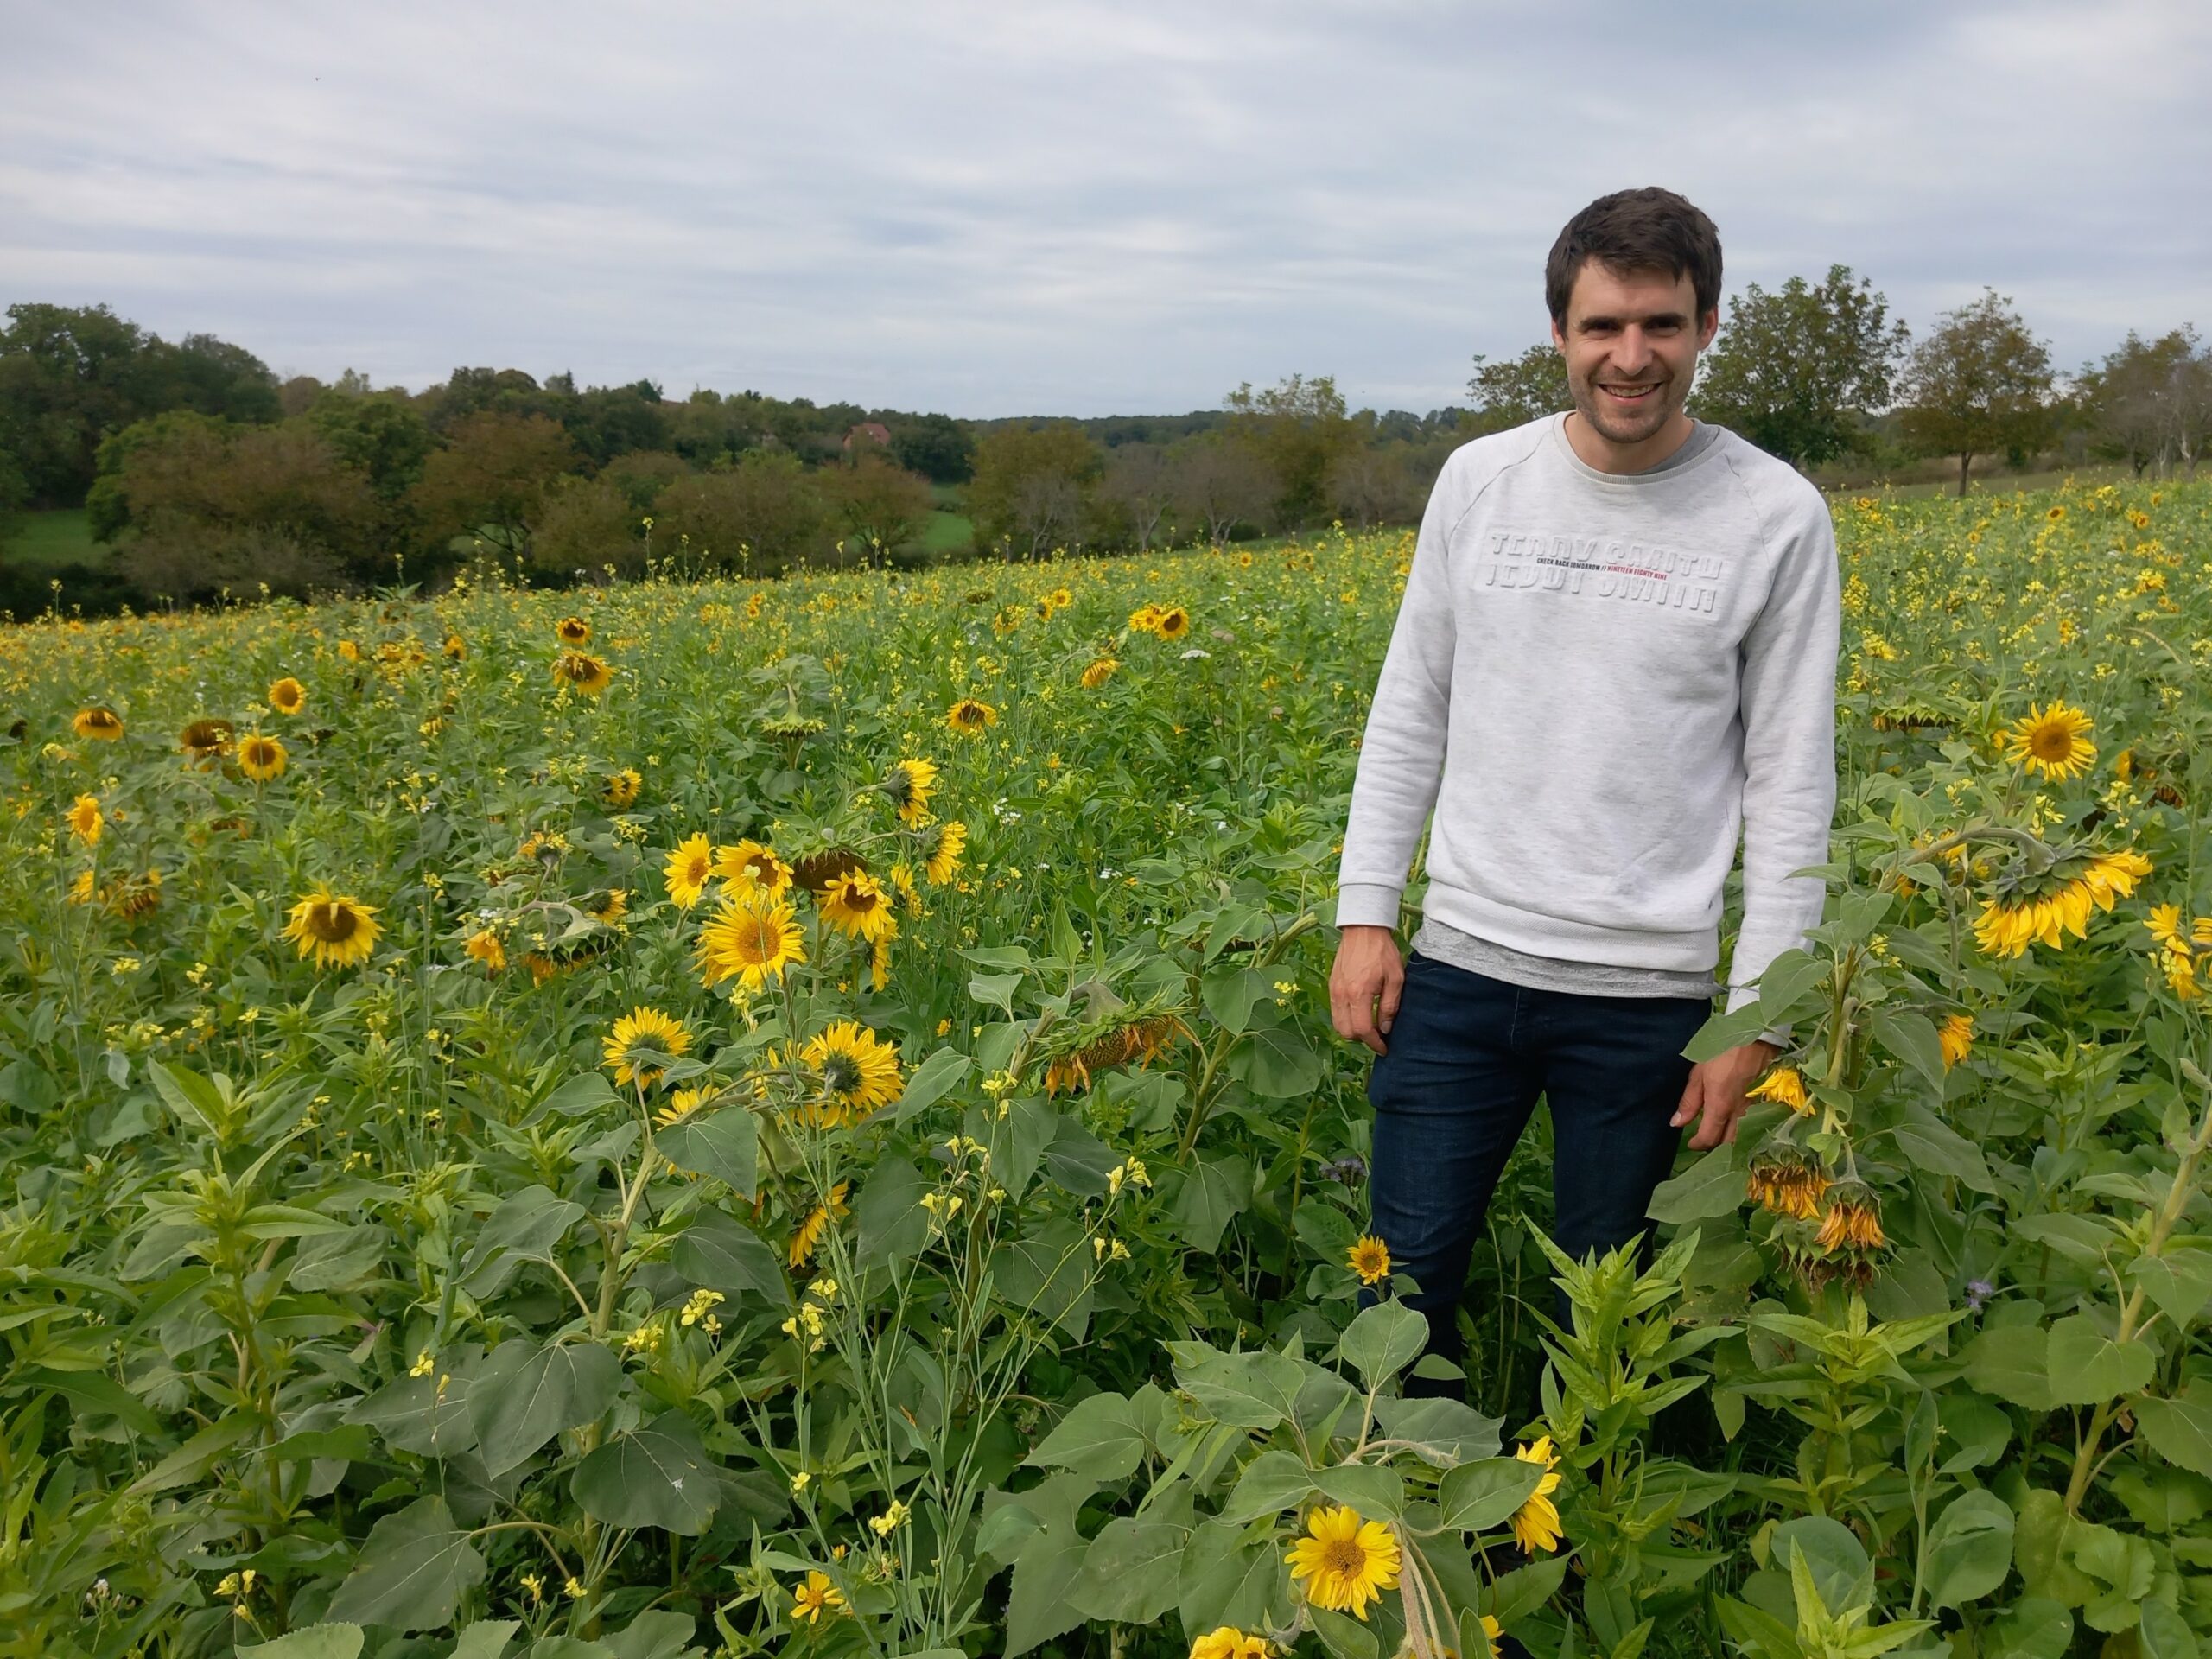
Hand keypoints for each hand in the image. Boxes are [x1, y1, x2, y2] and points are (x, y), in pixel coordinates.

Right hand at [1329, 925, 1403, 1055]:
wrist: (1363, 929)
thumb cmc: (1382, 952)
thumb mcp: (1396, 979)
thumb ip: (1390, 1006)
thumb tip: (1385, 1028)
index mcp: (1359, 993)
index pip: (1362, 1030)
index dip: (1375, 1043)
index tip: (1385, 1047)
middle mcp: (1342, 995)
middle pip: (1346, 1032)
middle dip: (1362, 1039)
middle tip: (1378, 1037)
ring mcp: (1334, 990)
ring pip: (1338, 1024)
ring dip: (1353, 1031)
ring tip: (1369, 1027)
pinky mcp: (1332, 985)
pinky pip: (1335, 1011)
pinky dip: (1346, 1019)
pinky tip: (1360, 1013)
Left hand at [1670, 1039, 1777, 1150]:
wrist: (1755, 1036)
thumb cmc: (1722, 1051)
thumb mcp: (1698, 1073)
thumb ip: (1689, 1101)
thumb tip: (1677, 1123)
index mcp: (1720, 1106)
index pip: (1709, 1138)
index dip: (1698, 1145)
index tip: (1690, 1143)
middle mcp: (1738, 1113)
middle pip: (1728, 1143)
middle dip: (1714, 1147)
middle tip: (1702, 1141)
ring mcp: (1752, 1108)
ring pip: (1741, 1135)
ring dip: (1728, 1141)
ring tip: (1716, 1136)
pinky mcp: (1760, 1101)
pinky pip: (1750, 1124)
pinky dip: (1740, 1130)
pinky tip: (1733, 1125)